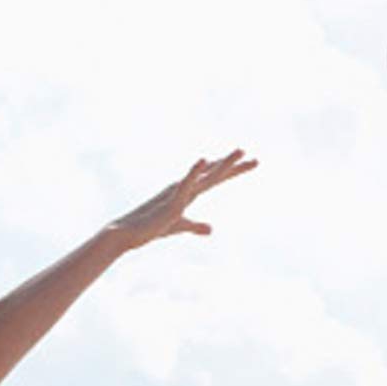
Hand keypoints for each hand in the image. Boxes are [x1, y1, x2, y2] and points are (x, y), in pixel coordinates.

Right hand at [110, 150, 258, 249]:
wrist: (130, 233)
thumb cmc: (152, 227)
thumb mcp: (180, 225)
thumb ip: (196, 225)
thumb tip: (212, 229)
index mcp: (190, 190)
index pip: (217, 178)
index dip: (234, 171)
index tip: (252, 164)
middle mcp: (186, 186)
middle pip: (216, 173)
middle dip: (236, 167)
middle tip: (256, 160)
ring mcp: (179, 191)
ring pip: (206, 175)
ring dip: (224, 163)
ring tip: (241, 152)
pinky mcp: (171, 199)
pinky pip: (185, 183)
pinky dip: (195, 172)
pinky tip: (204, 160)